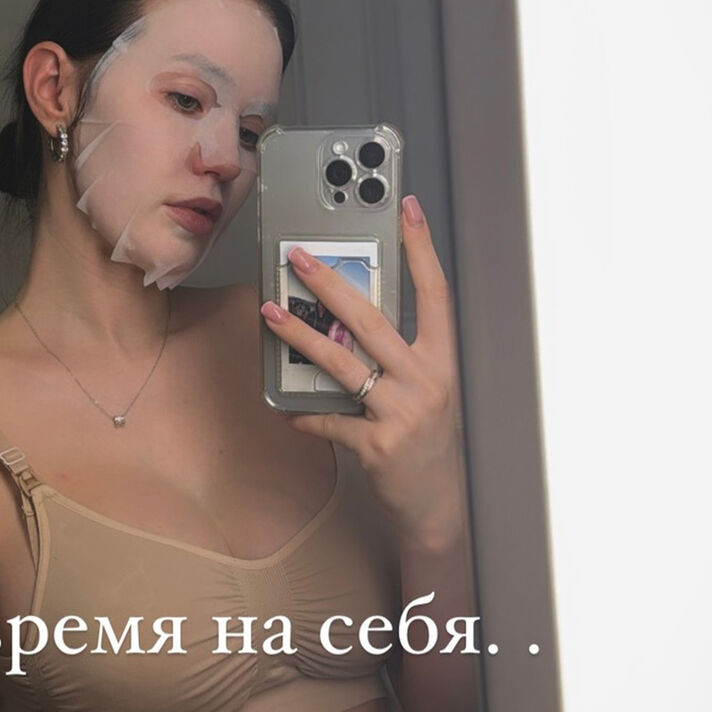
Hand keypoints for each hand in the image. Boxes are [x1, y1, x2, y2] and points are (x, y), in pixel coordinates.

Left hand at [260, 195, 466, 554]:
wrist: (436, 503)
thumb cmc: (426, 439)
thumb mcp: (425, 391)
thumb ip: (394, 357)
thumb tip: (344, 321)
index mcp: (441, 360)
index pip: (435, 292)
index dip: (422, 249)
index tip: (409, 208)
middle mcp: (427, 380)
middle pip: (372, 320)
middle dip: (331, 284)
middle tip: (300, 258)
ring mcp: (403, 412)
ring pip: (341, 362)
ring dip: (300, 335)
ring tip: (270, 313)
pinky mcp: (378, 444)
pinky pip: (328, 421)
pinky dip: (303, 416)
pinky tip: (283, 411)